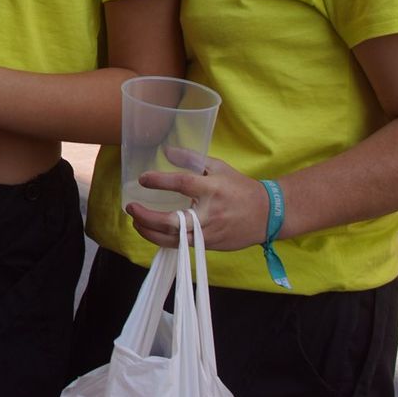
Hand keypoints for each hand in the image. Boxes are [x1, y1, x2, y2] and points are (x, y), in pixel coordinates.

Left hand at [125, 152, 270, 251]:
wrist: (267, 215)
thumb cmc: (240, 188)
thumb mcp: (218, 167)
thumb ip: (191, 158)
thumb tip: (166, 150)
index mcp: (212, 189)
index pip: (181, 184)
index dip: (159, 181)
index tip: (142, 179)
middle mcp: (209, 214)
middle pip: (173, 222)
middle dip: (147, 217)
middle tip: (130, 208)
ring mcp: (210, 233)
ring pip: (174, 240)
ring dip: (150, 232)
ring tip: (136, 222)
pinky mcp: (210, 246)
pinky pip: (182, 245)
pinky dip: (164, 239)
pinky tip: (152, 232)